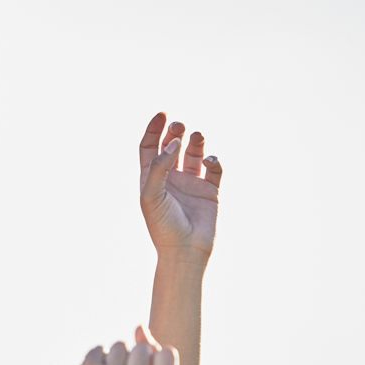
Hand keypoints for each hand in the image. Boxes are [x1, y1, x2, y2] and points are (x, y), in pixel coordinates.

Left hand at [138, 113, 222, 257]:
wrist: (185, 251)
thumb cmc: (163, 226)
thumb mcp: (152, 194)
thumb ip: (159, 167)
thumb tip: (173, 142)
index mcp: (151, 179)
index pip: (149, 148)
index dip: (154, 130)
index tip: (163, 114)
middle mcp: (171, 179)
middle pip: (172, 147)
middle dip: (175, 132)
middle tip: (179, 126)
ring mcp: (191, 184)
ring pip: (194, 154)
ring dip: (196, 142)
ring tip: (197, 135)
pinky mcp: (210, 192)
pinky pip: (214, 169)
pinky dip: (214, 160)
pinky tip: (210, 161)